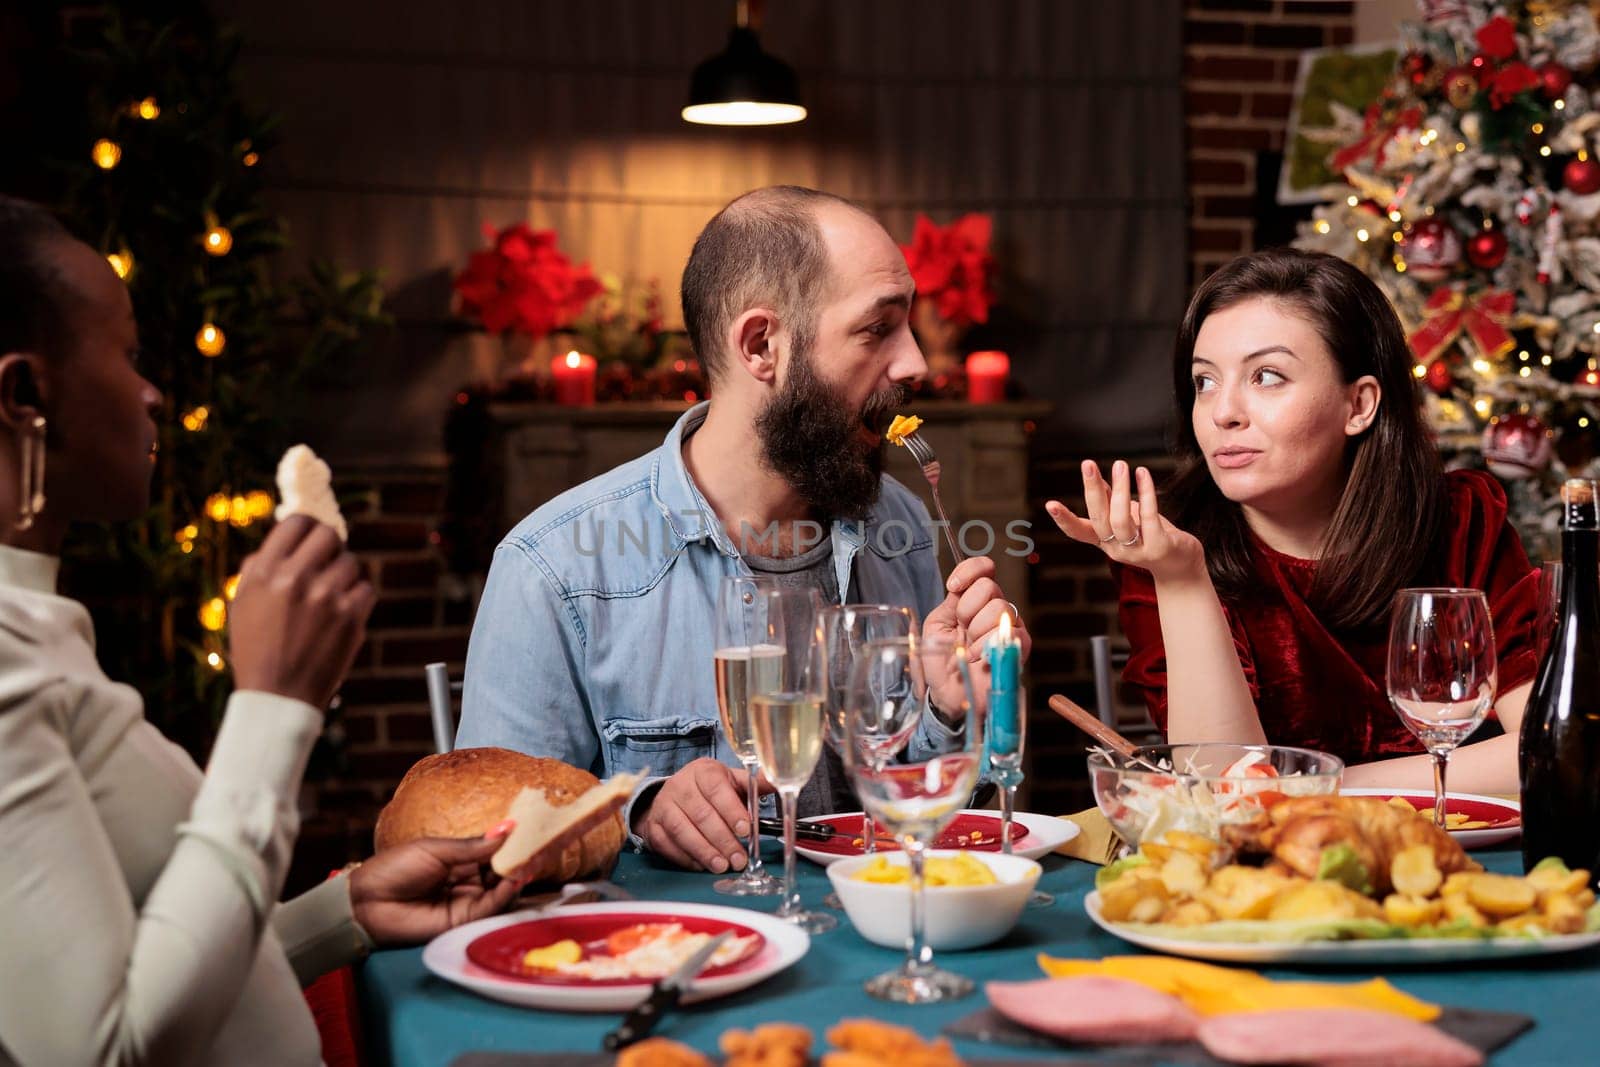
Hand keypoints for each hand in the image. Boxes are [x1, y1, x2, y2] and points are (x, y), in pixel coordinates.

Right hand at [229, 514, 376, 708]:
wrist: (278, 696)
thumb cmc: (258, 649)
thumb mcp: (243, 603)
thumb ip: (261, 566)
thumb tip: (288, 536)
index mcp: (263, 572)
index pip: (297, 523)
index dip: (308, 528)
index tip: (312, 540)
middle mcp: (294, 578)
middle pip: (329, 535)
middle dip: (331, 548)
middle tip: (327, 564)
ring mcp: (324, 596)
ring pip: (351, 562)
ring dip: (345, 577)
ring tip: (330, 599)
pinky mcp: (350, 616)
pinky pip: (366, 588)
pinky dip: (358, 599)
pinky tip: (343, 614)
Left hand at [348, 829, 526, 946]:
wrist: (366, 903)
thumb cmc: (394, 869)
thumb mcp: (436, 850)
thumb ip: (473, 846)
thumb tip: (508, 829)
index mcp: (457, 860)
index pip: (492, 851)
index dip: (510, 843)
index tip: (530, 831)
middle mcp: (466, 880)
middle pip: (501, 870)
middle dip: (518, 860)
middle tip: (537, 848)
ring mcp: (465, 901)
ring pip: (500, 889)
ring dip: (516, 876)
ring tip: (528, 862)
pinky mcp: (462, 921)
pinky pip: (489, 907)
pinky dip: (504, 894)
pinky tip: (513, 880)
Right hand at [634, 758, 769, 872]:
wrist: (672, 795)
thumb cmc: (708, 791)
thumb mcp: (731, 781)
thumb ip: (754, 784)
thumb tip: (780, 781)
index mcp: (702, 771)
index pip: (716, 789)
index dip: (732, 810)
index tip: (746, 830)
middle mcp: (680, 786)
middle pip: (701, 814)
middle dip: (723, 840)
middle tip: (739, 859)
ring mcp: (663, 806)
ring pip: (683, 830)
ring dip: (704, 851)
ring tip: (722, 866)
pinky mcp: (652, 826)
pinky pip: (668, 844)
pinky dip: (686, 858)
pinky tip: (702, 865)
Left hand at [922, 556, 1031, 716]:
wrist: (948, 693)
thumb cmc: (942, 661)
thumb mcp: (937, 625)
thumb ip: (951, 602)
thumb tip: (960, 585)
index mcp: (974, 600)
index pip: (983, 569)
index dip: (970, 570)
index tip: (953, 586)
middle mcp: (995, 609)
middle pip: (990, 587)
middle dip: (967, 610)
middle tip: (961, 631)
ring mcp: (1010, 626)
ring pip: (999, 608)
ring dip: (976, 631)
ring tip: (970, 648)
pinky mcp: (1021, 646)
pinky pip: (1010, 632)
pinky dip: (987, 646)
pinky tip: (978, 657)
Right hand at [1047, 460, 1205, 585]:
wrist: (1181, 566)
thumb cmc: (1152, 536)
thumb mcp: (1128, 518)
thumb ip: (1112, 502)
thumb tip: (1097, 479)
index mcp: (1104, 542)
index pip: (1079, 533)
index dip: (1064, 520)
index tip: (1050, 504)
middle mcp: (1116, 549)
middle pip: (1100, 519)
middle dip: (1093, 491)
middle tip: (1088, 464)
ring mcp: (1137, 551)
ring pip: (1121, 520)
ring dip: (1119, 490)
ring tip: (1120, 465)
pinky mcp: (1159, 547)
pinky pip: (1149, 517)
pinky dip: (1145, 492)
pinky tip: (1142, 473)